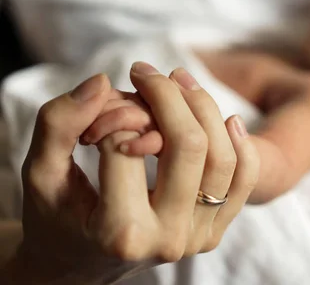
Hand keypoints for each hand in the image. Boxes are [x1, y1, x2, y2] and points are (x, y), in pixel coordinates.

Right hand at [7, 64, 258, 283]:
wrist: (80, 262)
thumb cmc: (56, 215)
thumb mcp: (40, 173)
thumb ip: (59, 125)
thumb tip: (102, 82)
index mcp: (121, 232)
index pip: (128, 145)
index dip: (112, 112)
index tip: (99, 108)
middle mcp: (168, 239)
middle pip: (190, 145)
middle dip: (167, 95)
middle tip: (143, 71)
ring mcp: (198, 237)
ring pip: (223, 157)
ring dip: (203, 107)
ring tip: (178, 80)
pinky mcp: (215, 229)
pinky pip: (246, 180)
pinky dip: (242, 144)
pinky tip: (227, 118)